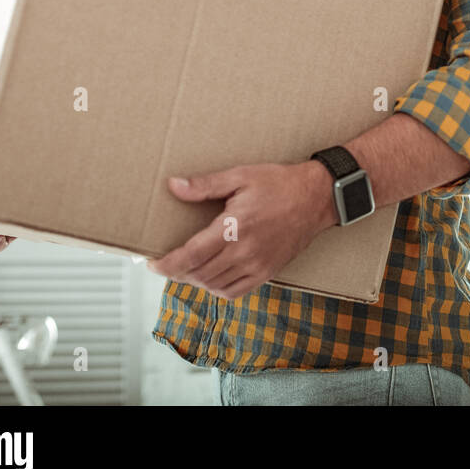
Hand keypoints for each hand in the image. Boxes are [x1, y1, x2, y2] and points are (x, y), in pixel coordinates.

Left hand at [147, 161, 335, 299]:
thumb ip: (205, 185)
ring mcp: (258, 265)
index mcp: (235, 227)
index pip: (191, 256)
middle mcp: (245, 251)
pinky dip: (217, 289)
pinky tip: (211, 277)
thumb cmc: (279, 183)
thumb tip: (174, 186)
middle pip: (199, 274)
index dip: (167, 265)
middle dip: (176, 273)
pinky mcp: (268, 272)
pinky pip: (235, 292)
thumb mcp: (241, 176)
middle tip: (165, 264)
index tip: (152, 263)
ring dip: (195, 281)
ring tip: (186, 269)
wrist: (317, 197)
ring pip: (214, 286)